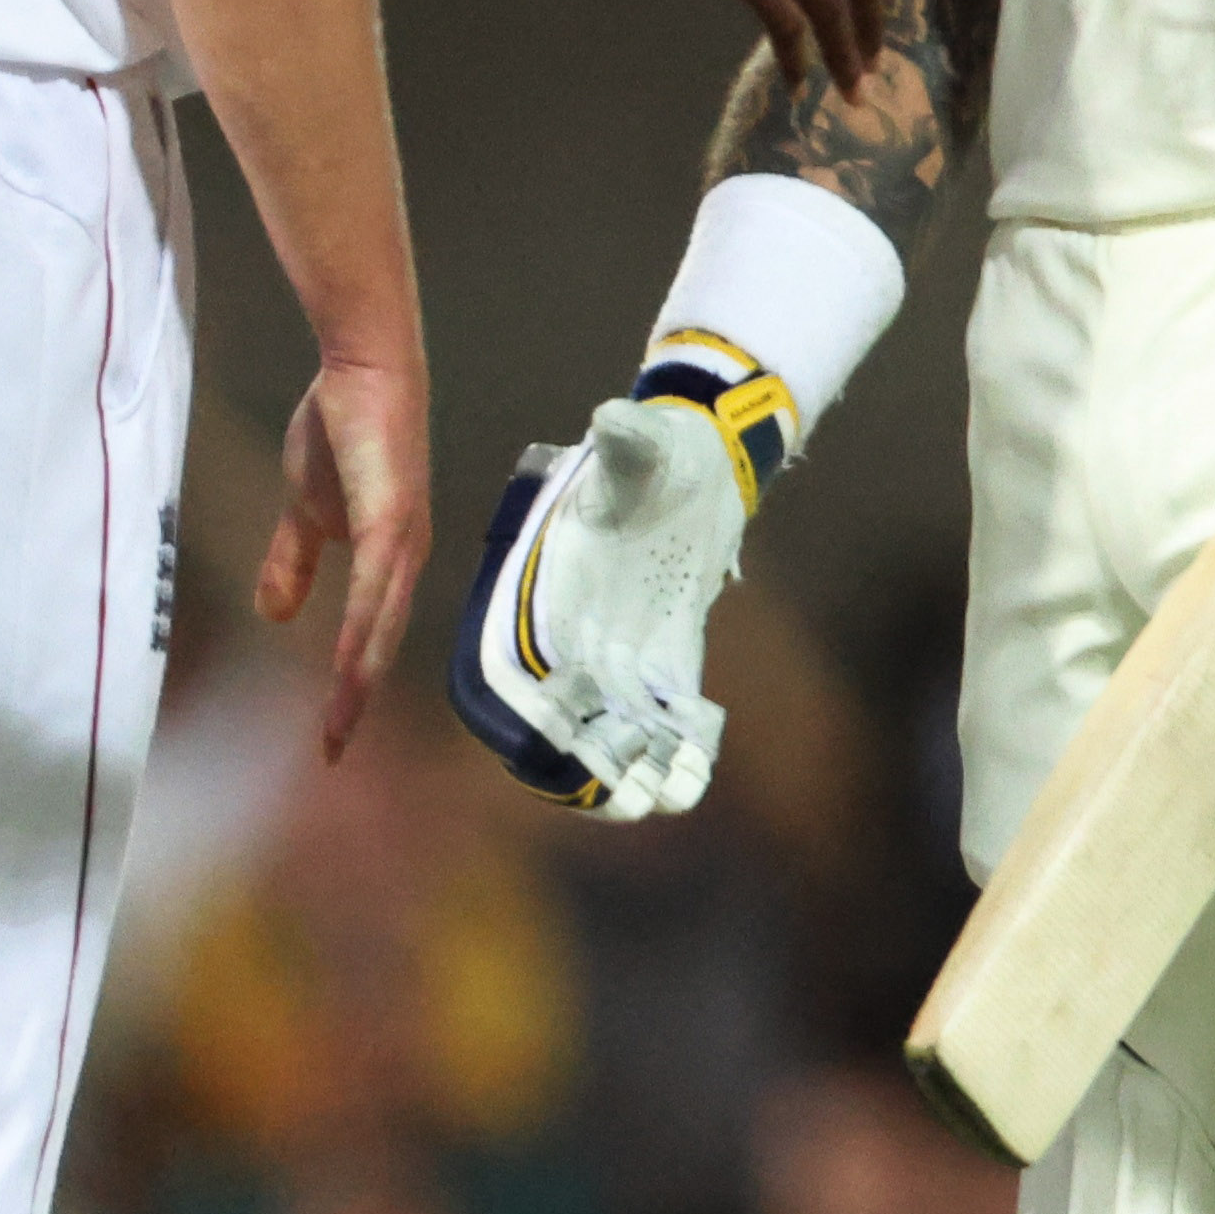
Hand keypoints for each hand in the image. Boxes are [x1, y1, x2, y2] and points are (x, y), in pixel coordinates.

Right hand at [257, 351, 431, 760]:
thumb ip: (295, 559)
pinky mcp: (394, 519)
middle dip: (356, 700)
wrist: (360, 371)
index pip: (372, 636)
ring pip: (382, 626)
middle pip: (382, 644)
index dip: (351, 686)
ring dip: (360, 678)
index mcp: (391, 559)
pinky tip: (346, 663)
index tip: (328, 735)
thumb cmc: (340, 432)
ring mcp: (405, 540)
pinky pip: (377, 587)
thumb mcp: (307, 510)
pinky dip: (364, 628)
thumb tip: (276, 614)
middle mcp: (407, 558)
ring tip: (338, 725)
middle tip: (332, 752)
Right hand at [450, 397, 748, 818]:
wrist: (697, 461)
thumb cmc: (659, 451)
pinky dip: (676, 751)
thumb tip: (614, 419)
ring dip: (630, 770)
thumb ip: (624, 443)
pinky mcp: (668, 659)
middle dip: (584, 765)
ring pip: (610, 733)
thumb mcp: (642, 445)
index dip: (530, 716)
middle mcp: (577, 632)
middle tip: (621, 794)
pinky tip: (696, 771)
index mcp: (551, 591)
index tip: (550, 750)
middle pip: (561, 720)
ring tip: (664, 794)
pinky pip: (662, 719)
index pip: (517, 669)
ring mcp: (623, 651)